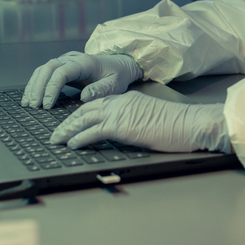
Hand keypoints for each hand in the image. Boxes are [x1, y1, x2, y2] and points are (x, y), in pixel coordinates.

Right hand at [21, 52, 142, 107]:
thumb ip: (101, 90)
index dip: (52, 88)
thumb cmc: (117, 76)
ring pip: (43, 69)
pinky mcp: (62, 66)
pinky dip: (36, 84)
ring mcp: (65, 60)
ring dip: (33, 86)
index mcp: (85, 63)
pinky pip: (44, 72)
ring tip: (27, 104)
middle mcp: (72, 58)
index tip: (47, 105)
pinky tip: (31, 97)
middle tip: (33, 106)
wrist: (119, 65)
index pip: (62, 72)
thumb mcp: (115, 85)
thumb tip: (84, 97)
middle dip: (38, 87)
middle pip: (48, 68)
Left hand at [50, 92, 230, 153]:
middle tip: (55, 134)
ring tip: (56, 140)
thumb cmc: (177, 125)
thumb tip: (121, 133)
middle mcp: (120, 102)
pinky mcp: (122, 125)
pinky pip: (93, 131)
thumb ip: (132, 121)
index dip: (80, 115)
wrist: (189, 123)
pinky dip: (80, 138)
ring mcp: (120, 112)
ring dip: (67, 130)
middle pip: (85, 110)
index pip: (97, 105)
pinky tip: (72, 145)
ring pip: (84, 119)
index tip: (69, 125)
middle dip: (67, 122)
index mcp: (127, 99)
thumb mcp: (149, 119)